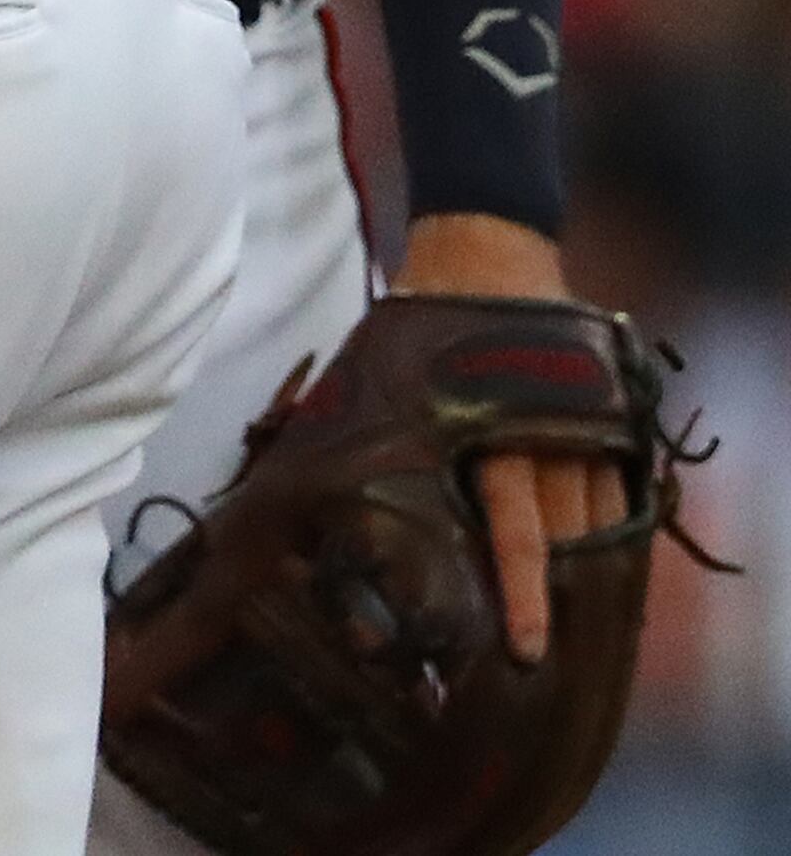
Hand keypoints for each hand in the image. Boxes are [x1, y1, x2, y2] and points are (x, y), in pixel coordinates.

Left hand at [394, 213, 630, 660]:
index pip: (512, 530)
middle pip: (561, 536)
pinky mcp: (606, 410)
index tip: (523, 648)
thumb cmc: (420, 314)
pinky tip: (599, 562)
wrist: (484, 245)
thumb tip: (282, 476)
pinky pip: (620, 484)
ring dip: (588, 568)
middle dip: (552, 597)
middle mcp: (540, 432)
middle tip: (541, 657)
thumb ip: (358, 426)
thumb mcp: (379, 367)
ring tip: (575, 621)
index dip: (519, 593)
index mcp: (481, 426)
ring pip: (599, 517)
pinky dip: (613, 525)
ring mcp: (581, 421)